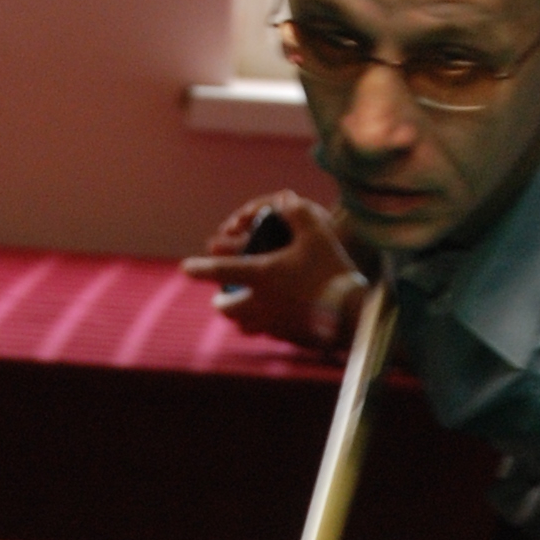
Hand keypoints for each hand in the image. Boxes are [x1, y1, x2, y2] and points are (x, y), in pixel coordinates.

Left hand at [181, 190, 363, 350]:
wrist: (353, 314)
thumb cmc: (332, 269)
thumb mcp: (317, 231)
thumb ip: (297, 212)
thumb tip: (283, 201)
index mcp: (262, 274)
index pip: (221, 271)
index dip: (201, 268)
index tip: (186, 268)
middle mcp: (261, 302)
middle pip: (227, 308)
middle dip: (221, 302)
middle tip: (220, 298)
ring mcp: (273, 324)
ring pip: (244, 325)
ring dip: (239, 317)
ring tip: (242, 311)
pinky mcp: (288, 338)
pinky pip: (267, 333)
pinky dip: (264, 325)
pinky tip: (273, 320)